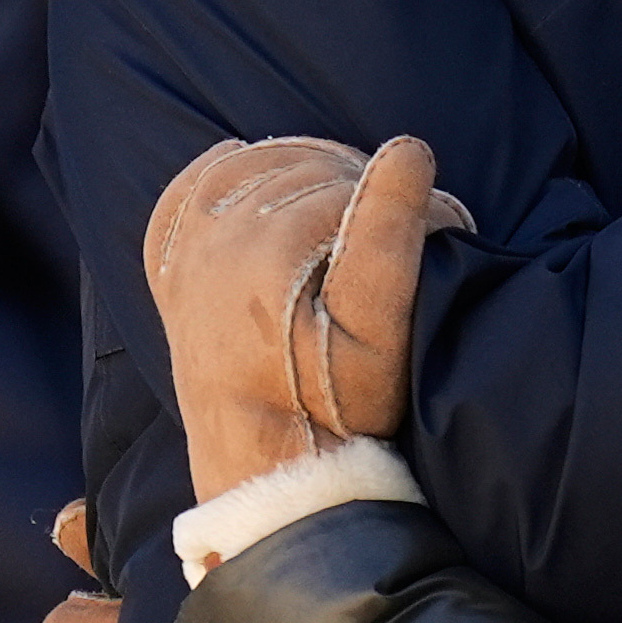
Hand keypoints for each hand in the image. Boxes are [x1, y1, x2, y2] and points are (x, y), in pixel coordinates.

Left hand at [141, 133, 442, 506]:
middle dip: (361, 190)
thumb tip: (407, 150)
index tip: (448, 230)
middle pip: (307, 171)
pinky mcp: (173, 271)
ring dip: (309, 179)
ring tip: (348, 218)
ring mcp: (190, 253)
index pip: (355, 182)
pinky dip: (229, 173)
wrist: (272, 472)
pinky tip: (263, 184)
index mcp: (272, 247)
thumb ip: (391, 233)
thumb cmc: (339, 408)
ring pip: (260, 169)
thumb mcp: (382, 328)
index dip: (411, 201)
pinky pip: (194, 188)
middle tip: (399, 230)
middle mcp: (220, 240)